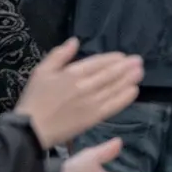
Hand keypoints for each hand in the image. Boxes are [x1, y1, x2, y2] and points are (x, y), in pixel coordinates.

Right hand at [15, 39, 144, 148]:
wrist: (30, 129)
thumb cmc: (34, 99)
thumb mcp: (41, 71)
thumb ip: (59, 55)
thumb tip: (75, 41)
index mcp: (72, 74)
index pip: (98, 63)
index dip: (112, 59)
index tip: (123, 56)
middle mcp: (84, 87)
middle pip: (109, 75)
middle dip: (126, 67)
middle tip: (139, 61)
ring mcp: (90, 104)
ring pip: (114, 89)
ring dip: (129, 80)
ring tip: (140, 72)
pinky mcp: (92, 118)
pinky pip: (112, 107)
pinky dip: (124, 98)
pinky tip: (134, 92)